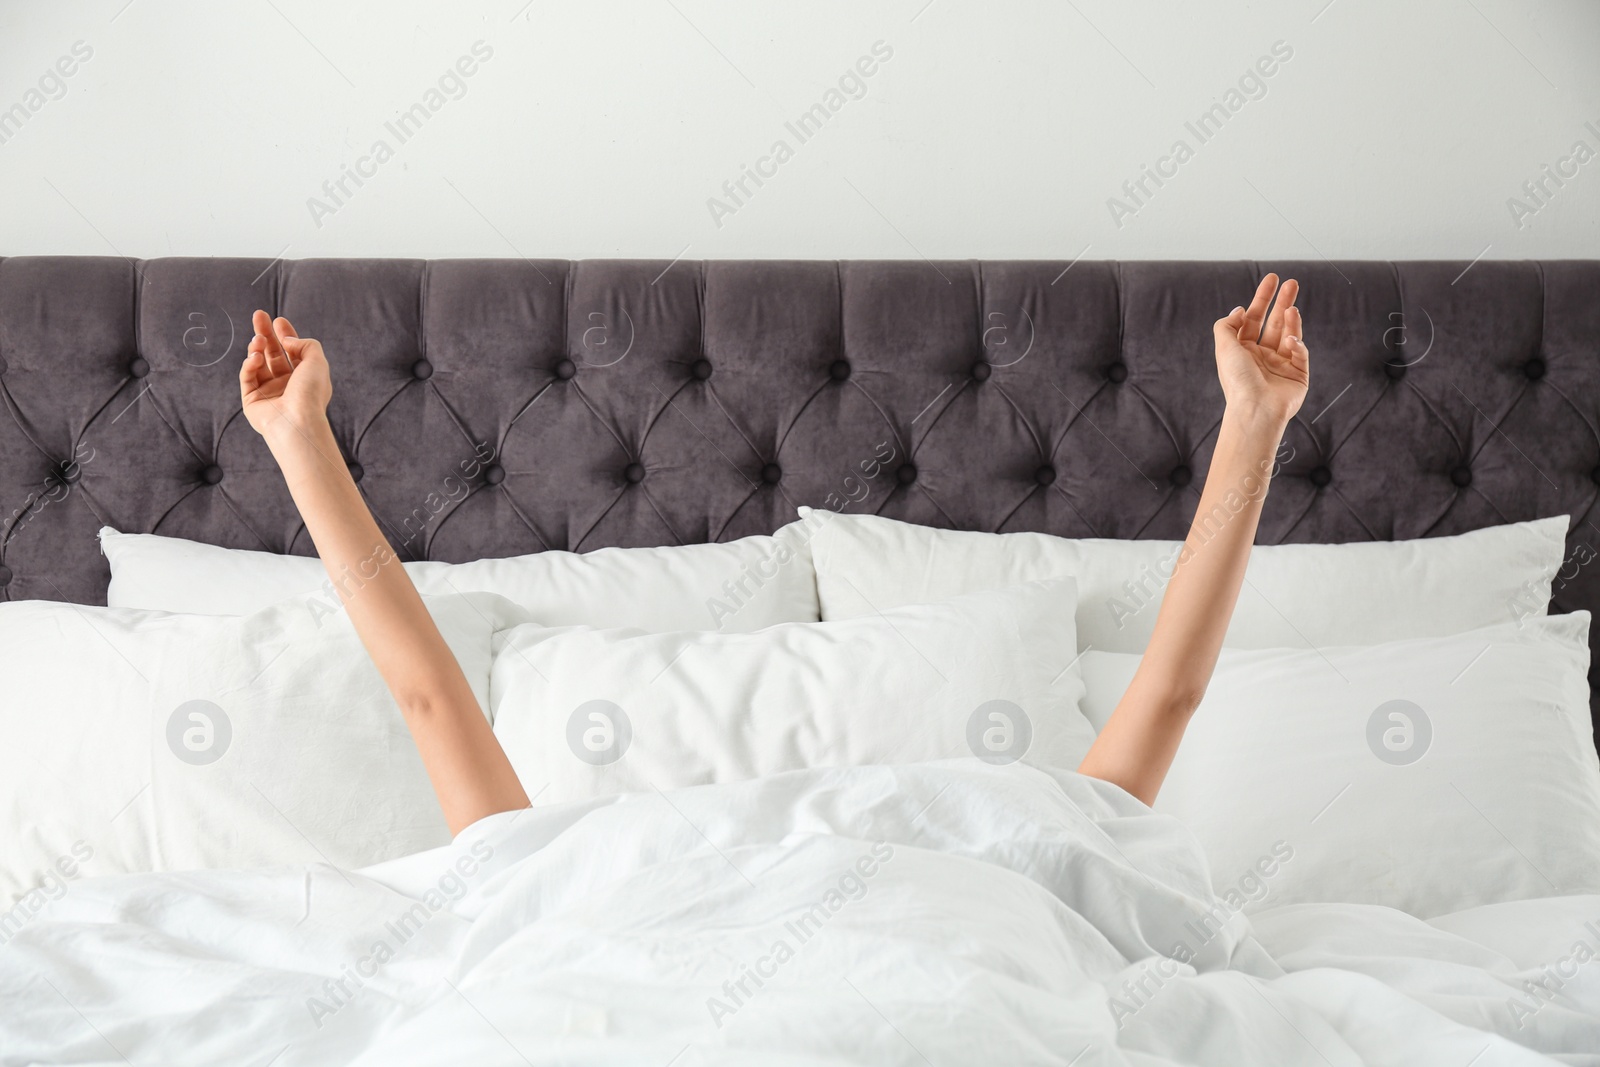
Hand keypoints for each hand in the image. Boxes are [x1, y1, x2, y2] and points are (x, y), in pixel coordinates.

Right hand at [240, 311, 332, 435]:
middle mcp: (287, 385)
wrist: (297, 421)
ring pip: (258, 363)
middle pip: (273, 353)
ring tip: (258, 340)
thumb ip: (306, 344)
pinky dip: (249, 364)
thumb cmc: (310, 393)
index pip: (292, 352)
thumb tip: (286, 339)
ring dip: (257, 348)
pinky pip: (247, 377)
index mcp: (304, 378)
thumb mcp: (317, 361)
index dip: (285, 335)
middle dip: (265, 334)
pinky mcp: (252, 400)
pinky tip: (255, 357)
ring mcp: (269, 392)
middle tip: (258, 316)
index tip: (278, 319)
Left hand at [1212, 274, 1309, 427]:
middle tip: (1292, 283)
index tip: (1271, 280)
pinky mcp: (1298, 375)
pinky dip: (1297, 344)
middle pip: (1274, 322)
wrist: (1256, 409)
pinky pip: (1300, 353)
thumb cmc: (1238, 381)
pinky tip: (1290, 341)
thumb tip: (1240, 309)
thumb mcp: (1223, 347)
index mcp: (1243, 351)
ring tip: (1291, 307)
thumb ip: (1226, 325)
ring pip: (1289, 334)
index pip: (1254, 319)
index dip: (1262, 299)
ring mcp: (1281, 365)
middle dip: (1282, 302)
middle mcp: (1262, 356)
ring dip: (1291, 319)